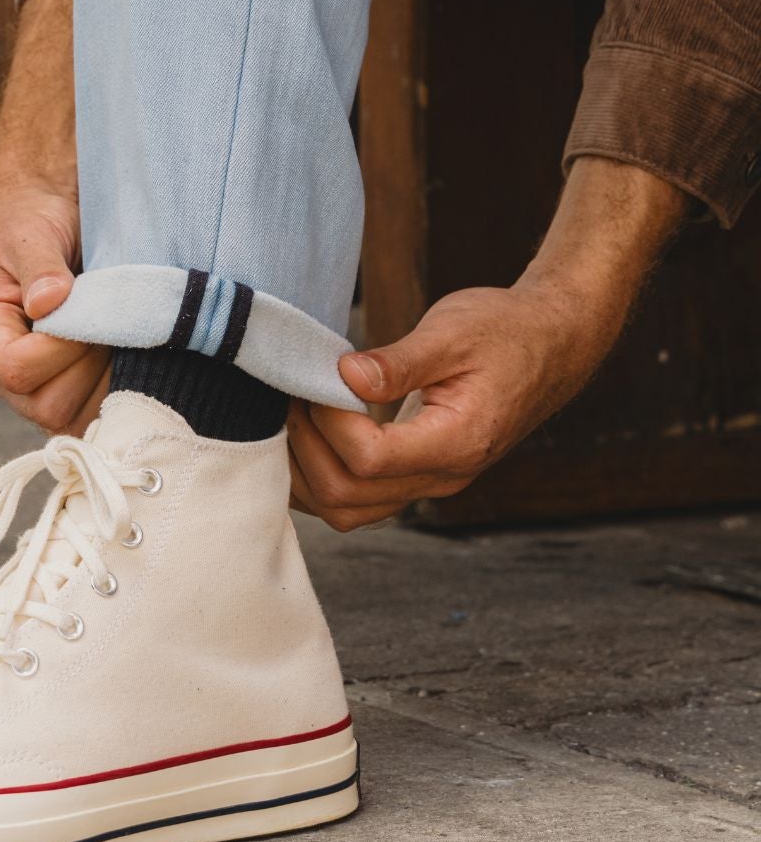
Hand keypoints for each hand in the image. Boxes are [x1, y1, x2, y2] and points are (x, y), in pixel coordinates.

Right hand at [0, 180, 109, 435]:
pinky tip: (123, 348)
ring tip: (111, 328)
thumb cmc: (29, 218)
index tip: (81, 307)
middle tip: (101, 317)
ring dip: (104, 377)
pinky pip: (90, 411)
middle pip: (44, 405)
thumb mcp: (30, 232)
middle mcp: (0, 366)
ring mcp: (33, 382)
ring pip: (72, 415)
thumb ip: (39, 266)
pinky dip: (115, 388)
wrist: (45, 213)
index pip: (14, 368)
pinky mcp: (64, 384)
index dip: (58, 348)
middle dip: (84, 364)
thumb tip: (47, 302)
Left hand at [287, 280, 606, 529]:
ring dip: (306, 472)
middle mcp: (445, 475)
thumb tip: (343, 377)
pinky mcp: (420, 474)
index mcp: (458, 441)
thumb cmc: (505, 330)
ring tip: (292, 415)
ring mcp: (432, 481)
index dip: (328, 423)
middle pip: (348, 497)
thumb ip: (398, 361)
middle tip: (292, 397)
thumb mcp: (452, 331)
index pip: (369, 459)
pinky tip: (306, 433)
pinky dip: (321, 477)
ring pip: (348, 511)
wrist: (550, 342)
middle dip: (305, 448)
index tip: (317, 379)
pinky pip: (359, 499)